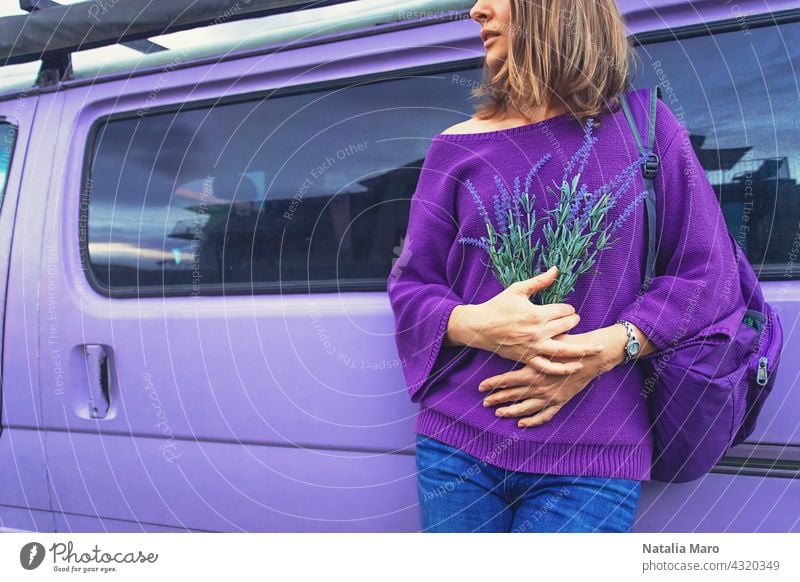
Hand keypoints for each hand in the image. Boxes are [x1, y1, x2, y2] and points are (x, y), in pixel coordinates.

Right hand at [446, 267, 604, 374]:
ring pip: (563, 351)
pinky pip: (548, 367)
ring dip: (582, 350)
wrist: (478, 327)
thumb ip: (539, 281)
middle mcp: (537, 332)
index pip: (562, 311)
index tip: (567, 308)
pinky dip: (563, 369)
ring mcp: (533, 347)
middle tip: (575, 319)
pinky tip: (576, 366)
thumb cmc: (497, 306)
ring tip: (595, 348)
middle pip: (565, 327)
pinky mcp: (527, 358)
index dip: (568, 308)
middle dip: (573, 321)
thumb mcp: (517, 290)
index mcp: (536, 314)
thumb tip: (556, 269)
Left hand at [477, 325, 628, 426]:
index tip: (480, 387)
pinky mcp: (559, 401)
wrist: (591, 357)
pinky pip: (544, 415)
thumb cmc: (568, 344)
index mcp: (532, 370)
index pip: (507, 380)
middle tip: (485, 402)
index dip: (492, 384)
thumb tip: (512, 332)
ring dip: (511, 411)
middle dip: (497, 399)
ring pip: (525, 408)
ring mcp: (549, 396)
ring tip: (499, 413)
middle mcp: (538, 386)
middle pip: (513, 395)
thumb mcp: (546, 339)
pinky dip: (532, 421)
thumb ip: (530, 341)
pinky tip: (522, 423)